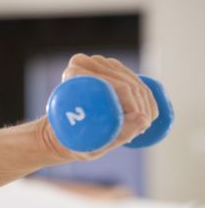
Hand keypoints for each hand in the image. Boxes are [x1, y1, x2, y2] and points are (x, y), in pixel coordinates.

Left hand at [38, 54, 158, 162]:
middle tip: (141, 128)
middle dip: (142, 107)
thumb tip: (144, 119)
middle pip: (128, 84)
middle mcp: (84, 64)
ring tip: (143, 124)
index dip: (135, 107)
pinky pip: (135, 79)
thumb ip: (119, 134)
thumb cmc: (71, 141)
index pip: (119, 88)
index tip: (138, 128)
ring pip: (133, 82)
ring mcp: (97, 63)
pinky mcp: (108, 67)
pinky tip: (148, 112)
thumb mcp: (91, 144)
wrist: (59, 133)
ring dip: (146, 103)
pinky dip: (146, 96)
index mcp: (74, 73)